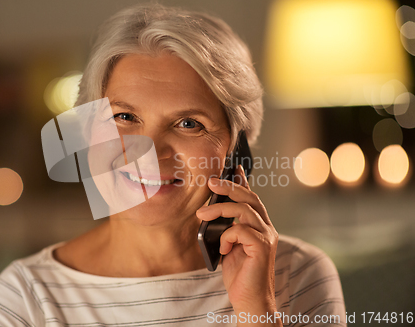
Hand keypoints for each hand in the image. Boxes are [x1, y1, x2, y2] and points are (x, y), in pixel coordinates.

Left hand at [196, 165, 280, 325]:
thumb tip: (211, 212)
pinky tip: (223, 249)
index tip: (233, 167)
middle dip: (229, 186)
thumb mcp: (228, 246)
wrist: (250, 301)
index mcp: (259, 226)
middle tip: (211, 182)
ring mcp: (267, 237)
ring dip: (219, 209)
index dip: (242, 181)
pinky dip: (227, 236)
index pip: (251, 198)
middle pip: (250, 198)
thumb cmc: (239, 275)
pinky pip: (241, 230)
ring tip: (201, 215)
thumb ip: (226, 229)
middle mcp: (267, 229)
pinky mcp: (263, 247)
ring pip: (244, 209)